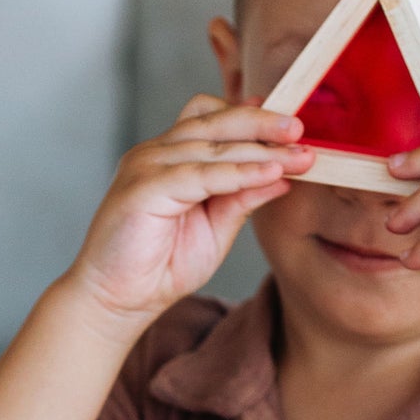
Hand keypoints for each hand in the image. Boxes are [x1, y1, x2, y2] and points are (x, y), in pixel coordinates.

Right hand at [66, 96, 313, 345]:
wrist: (118, 301)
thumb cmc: (160, 267)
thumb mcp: (216, 229)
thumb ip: (242, 199)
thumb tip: (281, 176)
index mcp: (171, 157)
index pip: (214, 120)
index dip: (253, 118)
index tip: (294, 127)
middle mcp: (156, 153)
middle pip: (215, 121)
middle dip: (263, 124)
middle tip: (301, 129)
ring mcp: (146, 166)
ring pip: (212, 147)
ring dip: (260, 150)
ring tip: (298, 157)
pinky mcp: (143, 188)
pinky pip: (200, 176)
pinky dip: (238, 174)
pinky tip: (270, 176)